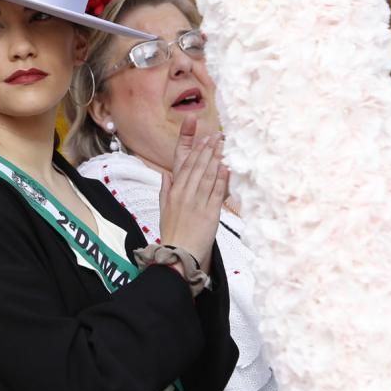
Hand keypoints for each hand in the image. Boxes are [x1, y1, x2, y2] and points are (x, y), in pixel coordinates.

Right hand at [159, 118, 228, 266]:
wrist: (179, 254)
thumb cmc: (171, 233)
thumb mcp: (163, 209)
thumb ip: (165, 189)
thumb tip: (166, 173)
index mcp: (174, 192)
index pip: (186, 165)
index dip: (195, 150)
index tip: (204, 138)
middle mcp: (185, 194)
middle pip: (198, 167)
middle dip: (209, 150)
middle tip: (218, 136)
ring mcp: (198, 203)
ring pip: (208, 176)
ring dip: (216, 159)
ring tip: (223, 146)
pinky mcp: (210, 213)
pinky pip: (217, 192)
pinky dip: (222, 179)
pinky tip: (226, 167)